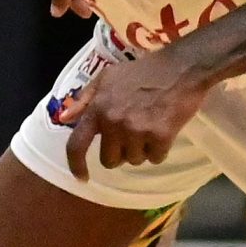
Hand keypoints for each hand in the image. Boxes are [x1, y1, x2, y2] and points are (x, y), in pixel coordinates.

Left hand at [50, 49, 210, 178]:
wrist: (181, 68)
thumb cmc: (142, 72)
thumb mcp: (107, 77)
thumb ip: (84, 99)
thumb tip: (64, 119)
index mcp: (97, 108)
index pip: (76, 144)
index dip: (76, 165)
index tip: (82, 178)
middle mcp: (113, 122)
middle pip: (109, 161)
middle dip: (119, 153)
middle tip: (131, 135)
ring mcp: (137, 130)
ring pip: (134, 160)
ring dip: (141, 150)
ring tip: (149, 128)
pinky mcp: (160, 136)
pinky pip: (155, 158)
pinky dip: (160, 150)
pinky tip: (163, 131)